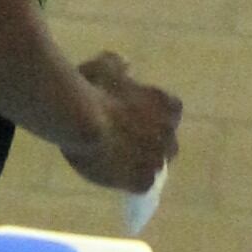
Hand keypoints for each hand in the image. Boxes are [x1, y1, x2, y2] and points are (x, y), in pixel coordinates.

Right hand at [62, 54, 181, 197]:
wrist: (81, 118)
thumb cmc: (92, 88)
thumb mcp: (105, 66)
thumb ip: (118, 65)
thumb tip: (126, 64)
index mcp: (169, 106)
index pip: (171, 116)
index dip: (153, 121)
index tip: (135, 122)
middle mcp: (170, 133)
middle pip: (167, 145)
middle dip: (152, 146)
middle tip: (125, 146)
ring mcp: (158, 159)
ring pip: (155, 168)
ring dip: (140, 167)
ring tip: (116, 165)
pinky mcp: (143, 181)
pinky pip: (142, 187)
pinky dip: (131, 184)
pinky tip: (114, 178)